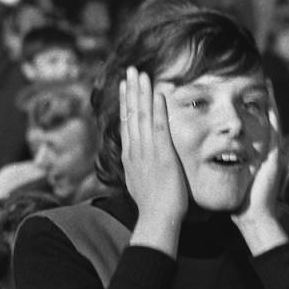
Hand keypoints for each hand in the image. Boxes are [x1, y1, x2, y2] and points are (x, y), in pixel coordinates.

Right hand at [120, 66, 187, 244]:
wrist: (157, 218)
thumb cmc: (152, 207)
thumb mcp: (139, 183)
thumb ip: (137, 170)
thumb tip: (136, 166)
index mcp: (129, 156)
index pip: (126, 123)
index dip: (126, 102)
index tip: (126, 86)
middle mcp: (135, 149)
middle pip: (131, 113)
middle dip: (131, 90)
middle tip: (131, 69)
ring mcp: (147, 151)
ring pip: (142, 115)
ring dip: (142, 92)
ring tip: (141, 73)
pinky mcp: (162, 155)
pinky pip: (159, 127)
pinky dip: (158, 109)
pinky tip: (159, 93)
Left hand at [233, 86, 287, 251]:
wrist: (252, 215)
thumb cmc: (239, 199)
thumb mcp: (230, 176)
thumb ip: (224, 164)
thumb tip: (208, 156)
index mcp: (255, 153)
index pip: (251, 126)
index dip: (247, 109)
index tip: (240, 92)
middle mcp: (265, 149)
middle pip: (263, 118)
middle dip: (260, 100)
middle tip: (258, 79)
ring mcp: (272, 151)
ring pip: (271, 119)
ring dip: (269, 100)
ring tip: (265, 81)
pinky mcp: (275, 154)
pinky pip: (275, 127)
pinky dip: (273, 111)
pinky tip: (269, 95)